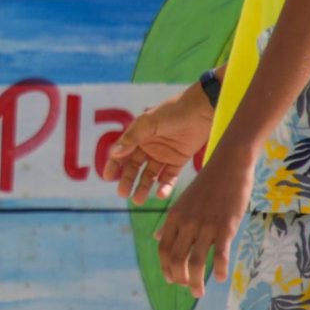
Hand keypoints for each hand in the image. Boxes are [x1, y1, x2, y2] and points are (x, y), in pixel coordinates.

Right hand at [104, 86, 213, 202]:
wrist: (201, 109)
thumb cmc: (173, 111)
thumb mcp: (149, 123)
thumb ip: (132, 138)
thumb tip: (114, 153)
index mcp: (138, 136)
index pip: (122, 153)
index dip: (113, 165)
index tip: (107, 177)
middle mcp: (149, 146)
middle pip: (134, 168)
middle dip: (128, 181)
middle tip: (123, 194)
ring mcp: (163, 154)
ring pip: (150, 175)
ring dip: (144, 187)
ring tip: (139, 200)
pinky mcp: (178, 160)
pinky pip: (169, 176)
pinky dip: (164, 186)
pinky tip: (160, 194)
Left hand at [153, 152, 251, 298]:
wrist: (229, 165)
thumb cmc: (207, 184)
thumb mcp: (183, 202)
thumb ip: (170, 223)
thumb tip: (156, 238)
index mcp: (174, 217)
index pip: (163, 248)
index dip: (165, 267)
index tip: (172, 280)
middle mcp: (187, 223)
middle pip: (177, 259)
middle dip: (180, 278)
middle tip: (188, 289)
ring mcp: (205, 225)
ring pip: (196, 261)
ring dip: (196, 282)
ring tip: (198, 293)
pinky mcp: (225, 227)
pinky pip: (220, 254)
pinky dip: (220, 270)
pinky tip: (221, 279)